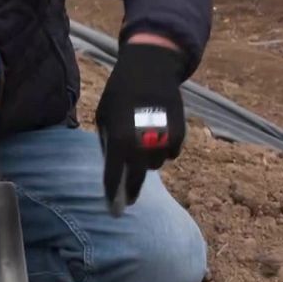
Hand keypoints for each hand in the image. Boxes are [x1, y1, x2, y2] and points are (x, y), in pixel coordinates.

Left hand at [95, 41, 187, 214]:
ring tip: (141, 147)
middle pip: (137, 178)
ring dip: (147, 162)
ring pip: (155, 165)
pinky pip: (170, 153)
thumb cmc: (119, 93)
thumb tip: (112, 166)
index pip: (113, 174)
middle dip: (131, 191)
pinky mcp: (179, 134)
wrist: (149, 70)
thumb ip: (107, 142)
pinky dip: (163, 150)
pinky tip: (157, 135)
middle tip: (128, 201)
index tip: (112, 211)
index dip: (111, 194)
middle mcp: (141, 142)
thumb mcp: (103, 116)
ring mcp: (163, 139)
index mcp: (118, 138)